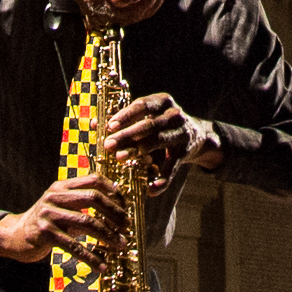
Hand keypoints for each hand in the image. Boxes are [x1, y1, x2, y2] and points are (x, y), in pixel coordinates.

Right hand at [0, 174, 127, 268]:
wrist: (15, 236)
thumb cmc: (47, 222)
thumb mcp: (64, 207)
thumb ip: (85, 205)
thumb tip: (119, 212)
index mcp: (62, 186)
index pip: (93, 180)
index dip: (113, 191)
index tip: (126, 205)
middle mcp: (54, 196)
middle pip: (93, 198)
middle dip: (115, 213)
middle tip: (127, 226)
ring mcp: (48, 214)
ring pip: (87, 222)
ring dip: (108, 235)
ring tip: (120, 245)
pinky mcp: (44, 233)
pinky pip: (73, 245)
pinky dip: (90, 257)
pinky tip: (101, 265)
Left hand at [102, 93, 222, 195]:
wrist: (196, 135)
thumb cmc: (160, 124)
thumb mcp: (147, 116)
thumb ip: (123, 120)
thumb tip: (94, 124)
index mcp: (162, 101)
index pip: (142, 105)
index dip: (125, 115)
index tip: (109, 126)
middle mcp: (174, 115)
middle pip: (149, 124)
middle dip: (127, 135)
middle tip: (108, 145)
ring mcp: (182, 133)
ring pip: (158, 141)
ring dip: (138, 150)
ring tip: (120, 158)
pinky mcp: (186, 153)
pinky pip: (173, 167)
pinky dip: (162, 180)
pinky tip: (151, 189)